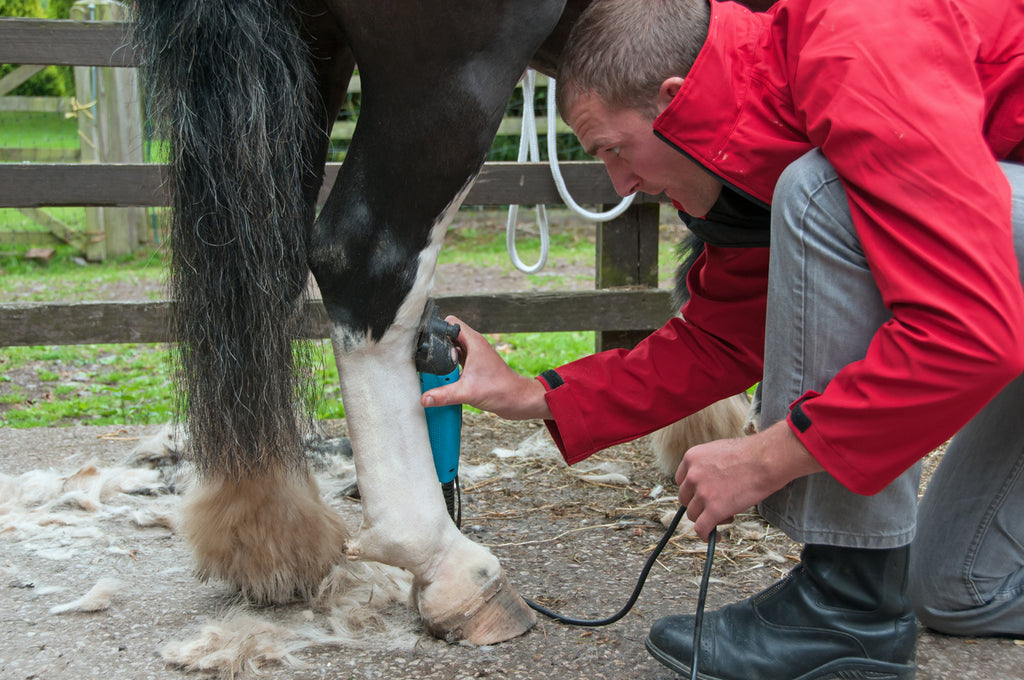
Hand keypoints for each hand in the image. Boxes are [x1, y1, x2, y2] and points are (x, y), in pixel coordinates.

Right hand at [420, 316, 552, 420]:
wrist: (517, 400)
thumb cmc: (501, 390)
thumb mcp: (467, 392)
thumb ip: (444, 395)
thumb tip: (424, 398)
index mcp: (474, 342)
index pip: (450, 322)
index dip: (436, 328)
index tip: (426, 342)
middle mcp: (474, 346)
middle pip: (448, 336)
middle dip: (437, 347)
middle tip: (429, 361)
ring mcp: (475, 356)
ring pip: (452, 349)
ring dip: (443, 359)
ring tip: (436, 371)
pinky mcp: (475, 367)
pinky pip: (457, 361)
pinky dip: (449, 368)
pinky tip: (445, 379)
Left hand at [675, 420, 823, 540]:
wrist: (766, 460)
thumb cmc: (751, 454)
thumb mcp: (718, 452)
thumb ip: (707, 466)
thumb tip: (706, 483)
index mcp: (692, 458)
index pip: (681, 481)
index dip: (692, 491)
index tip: (700, 496)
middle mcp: (692, 475)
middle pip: (686, 499)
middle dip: (699, 505)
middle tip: (716, 506)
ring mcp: (702, 493)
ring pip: (693, 515)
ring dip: (707, 518)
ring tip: (727, 515)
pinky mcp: (714, 510)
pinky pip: (702, 528)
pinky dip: (707, 535)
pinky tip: (717, 536)